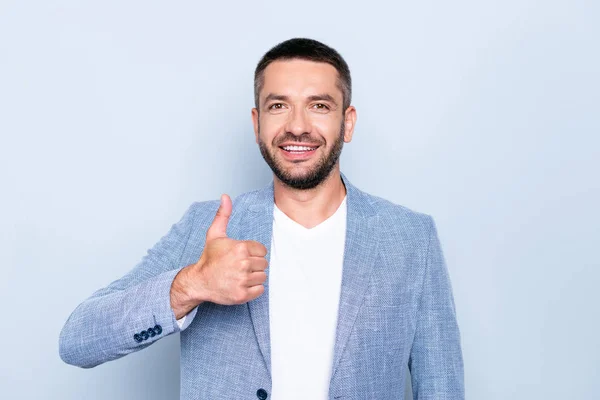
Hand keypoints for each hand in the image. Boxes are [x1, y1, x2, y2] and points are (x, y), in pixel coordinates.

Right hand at [170, 194, 267, 317]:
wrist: (199, 281)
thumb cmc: (209, 258)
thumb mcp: (215, 234)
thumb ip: (223, 215)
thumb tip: (226, 196)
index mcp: (240, 248)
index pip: (262, 250)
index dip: (253, 253)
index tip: (241, 256)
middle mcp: (243, 263)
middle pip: (264, 264)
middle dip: (253, 265)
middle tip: (239, 267)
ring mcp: (243, 280)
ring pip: (262, 277)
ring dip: (254, 277)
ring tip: (240, 275)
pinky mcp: (242, 294)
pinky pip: (260, 290)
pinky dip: (253, 289)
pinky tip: (241, 284)